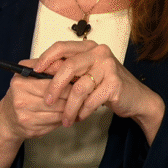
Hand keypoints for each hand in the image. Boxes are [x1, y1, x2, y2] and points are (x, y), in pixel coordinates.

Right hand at [0, 63, 70, 167]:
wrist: (7, 119)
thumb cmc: (21, 95)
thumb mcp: (28, 76)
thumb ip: (45, 67)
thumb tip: (68, 62)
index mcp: (20, 83)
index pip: (53, 82)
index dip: (69, 83)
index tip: (80, 81)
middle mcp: (21, 100)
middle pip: (58, 99)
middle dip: (73, 97)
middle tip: (85, 93)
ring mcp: (26, 117)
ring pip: (59, 113)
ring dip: (71, 109)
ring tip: (79, 103)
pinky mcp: (32, 130)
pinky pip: (56, 123)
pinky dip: (65, 118)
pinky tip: (68, 114)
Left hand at [31, 41, 164, 139]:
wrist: (135, 98)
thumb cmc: (106, 85)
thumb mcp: (84, 74)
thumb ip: (64, 70)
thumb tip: (32, 69)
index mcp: (88, 47)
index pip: (61, 47)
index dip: (44, 59)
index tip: (32, 72)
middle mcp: (99, 53)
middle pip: (68, 67)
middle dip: (54, 87)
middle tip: (46, 102)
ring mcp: (108, 67)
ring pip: (79, 88)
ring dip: (69, 108)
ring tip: (65, 119)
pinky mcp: (115, 83)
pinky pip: (91, 100)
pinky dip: (83, 111)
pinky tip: (80, 117)